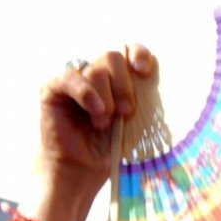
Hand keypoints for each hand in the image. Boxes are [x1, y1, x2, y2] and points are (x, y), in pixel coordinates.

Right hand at [32, 46, 156, 220]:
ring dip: (105, 97)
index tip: (145, 71)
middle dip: (124, 84)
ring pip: (95, 69)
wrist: (83, 170)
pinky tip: (95, 111)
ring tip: (104, 123)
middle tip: (127, 112)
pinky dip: (86, 93)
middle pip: (112, 57)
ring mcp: (74, 81)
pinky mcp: (53, 90)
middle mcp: (96, 75)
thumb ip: (146, 99)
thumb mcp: (137, 122)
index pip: (129, 50)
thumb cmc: (113, 148)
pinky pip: (70, 79)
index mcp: (119, 79)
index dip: (138, 54)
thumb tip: (166, 83)